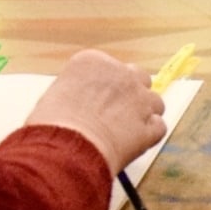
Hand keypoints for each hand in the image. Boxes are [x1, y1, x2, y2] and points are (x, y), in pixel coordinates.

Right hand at [26, 49, 165, 174]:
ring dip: (144, 114)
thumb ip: (75, 92)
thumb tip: (78, 105)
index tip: (100, 100)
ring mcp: (139, 99)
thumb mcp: (55, 96)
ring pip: (154, 101)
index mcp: (93, 61)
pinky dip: (149, 135)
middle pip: (138, 77)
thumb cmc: (51, 125)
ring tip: (126, 132)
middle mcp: (121, 74)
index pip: (109, 68)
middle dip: (131, 94)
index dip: (107, 87)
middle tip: (117, 113)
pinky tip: (134, 144)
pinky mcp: (150, 125)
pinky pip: (158, 127)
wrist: (66, 148)